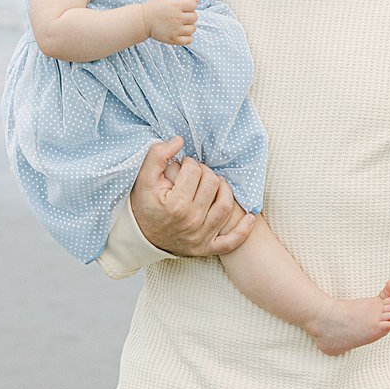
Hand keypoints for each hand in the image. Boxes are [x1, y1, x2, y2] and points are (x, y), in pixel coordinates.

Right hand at [129, 136, 254, 257]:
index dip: (189, 163)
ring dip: (225, 190)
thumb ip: (157, 155)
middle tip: (197, 173)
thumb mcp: (143, 179)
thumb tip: (179, 140)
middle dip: (206, 172)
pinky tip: (250, 216)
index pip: (195, 172)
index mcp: (175, 204)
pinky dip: (244, 229)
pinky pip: (232, 241)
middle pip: (213, 184)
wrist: (139, 237)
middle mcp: (190, 221)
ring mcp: (200, 237)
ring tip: (216, 184)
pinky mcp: (206, 248)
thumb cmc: (143, 205)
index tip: (184, 165)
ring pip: (226, 205)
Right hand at [143, 0, 198, 45]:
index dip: (190, 6)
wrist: (142, 21)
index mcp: (176, 5)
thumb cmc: (156, 8)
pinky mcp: (173, 39)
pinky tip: (181, 33)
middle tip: (179, 17)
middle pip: (195, 17)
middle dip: (189, 16)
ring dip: (189, 27)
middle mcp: (177, 17)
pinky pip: (189, 40)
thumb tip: (197, 0)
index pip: (194, 5)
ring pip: (193, 29)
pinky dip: (187, 37)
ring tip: (179, 25)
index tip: (182, 7)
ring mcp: (175, 29)